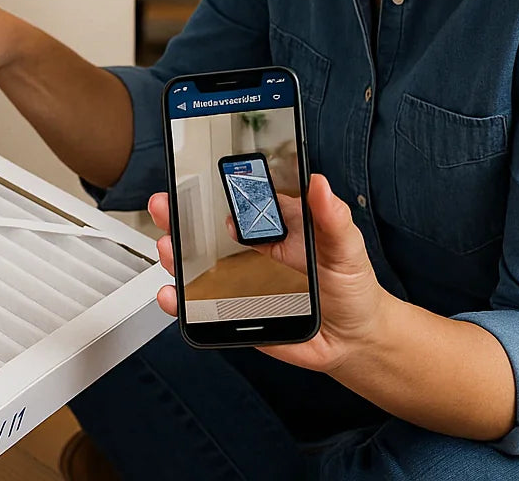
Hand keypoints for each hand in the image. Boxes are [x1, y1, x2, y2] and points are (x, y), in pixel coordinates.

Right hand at [148, 174, 392, 373]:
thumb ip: (332, 217)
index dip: (218, 187)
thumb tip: (319, 184)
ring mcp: (241, 281)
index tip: (200, 175)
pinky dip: (181, 300)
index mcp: (278, 227)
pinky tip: (174, 294)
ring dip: (175, 252)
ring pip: (199, 263)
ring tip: (168, 246)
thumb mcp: (347, 248)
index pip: (242, 200)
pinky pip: (202, 304)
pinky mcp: (237, 313)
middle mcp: (254, 250)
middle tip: (165, 205)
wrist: (353, 342)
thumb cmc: (353, 289)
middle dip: (180, 214)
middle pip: (208, 228)